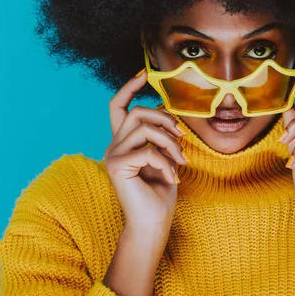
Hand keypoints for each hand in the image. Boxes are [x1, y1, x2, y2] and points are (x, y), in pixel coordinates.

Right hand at [104, 68, 187, 231]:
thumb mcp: (166, 156)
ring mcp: (112, 155)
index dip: (130, 87)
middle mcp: (114, 145)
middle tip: (182, 137)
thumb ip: (162, 135)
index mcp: (125, 141)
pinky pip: (147, 151)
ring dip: (169, 142)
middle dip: (164, 118)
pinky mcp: (115, 166)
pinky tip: (172, 178)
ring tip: (180, 161)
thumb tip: (166, 108)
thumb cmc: (161, 192)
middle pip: (137, 112)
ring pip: (144, 128)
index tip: (145, 73)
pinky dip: (165, 163)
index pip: (119, 106)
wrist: (154, 223)